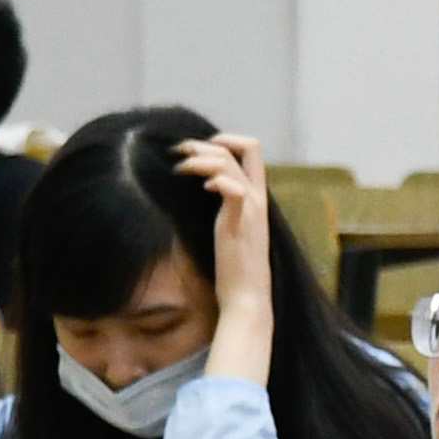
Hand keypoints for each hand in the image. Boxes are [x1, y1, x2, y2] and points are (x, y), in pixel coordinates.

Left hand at [173, 134, 282, 378]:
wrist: (247, 298)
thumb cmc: (235, 270)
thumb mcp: (230, 230)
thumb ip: (225, 209)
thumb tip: (204, 193)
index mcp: (257, 199)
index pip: (253, 152)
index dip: (228, 140)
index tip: (201, 148)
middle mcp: (258, 199)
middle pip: (246, 148)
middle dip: (208, 143)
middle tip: (180, 151)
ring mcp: (251, 210)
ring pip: (230, 163)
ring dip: (201, 158)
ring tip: (180, 167)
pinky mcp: (240, 222)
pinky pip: (233, 188)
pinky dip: (215, 179)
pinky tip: (202, 188)